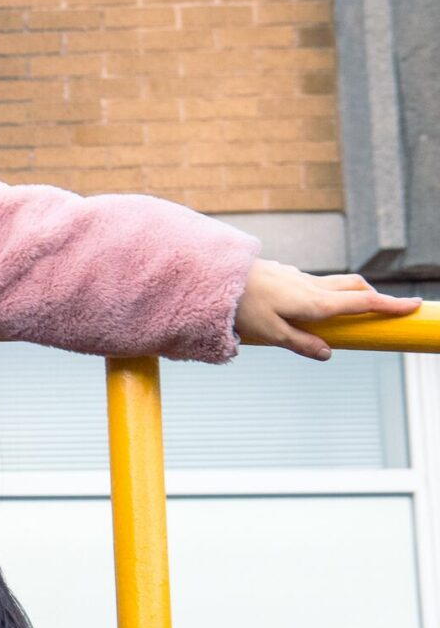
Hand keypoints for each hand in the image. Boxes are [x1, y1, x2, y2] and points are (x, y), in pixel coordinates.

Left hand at [234, 259, 420, 359]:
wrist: (214, 277)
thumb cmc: (240, 308)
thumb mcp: (271, 333)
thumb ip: (301, 343)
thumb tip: (328, 353)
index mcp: (315, 302)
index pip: (363, 302)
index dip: (390, 305)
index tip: (414, 307)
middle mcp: (311, 286)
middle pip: (355, 287)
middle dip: (375, 296)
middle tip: (389, 309)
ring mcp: (297, 277)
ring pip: (335, 283)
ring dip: (351, 293)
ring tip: (353, 311)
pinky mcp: (284, 274)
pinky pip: (313, 282)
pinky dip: (325, 292)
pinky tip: (310, 305)